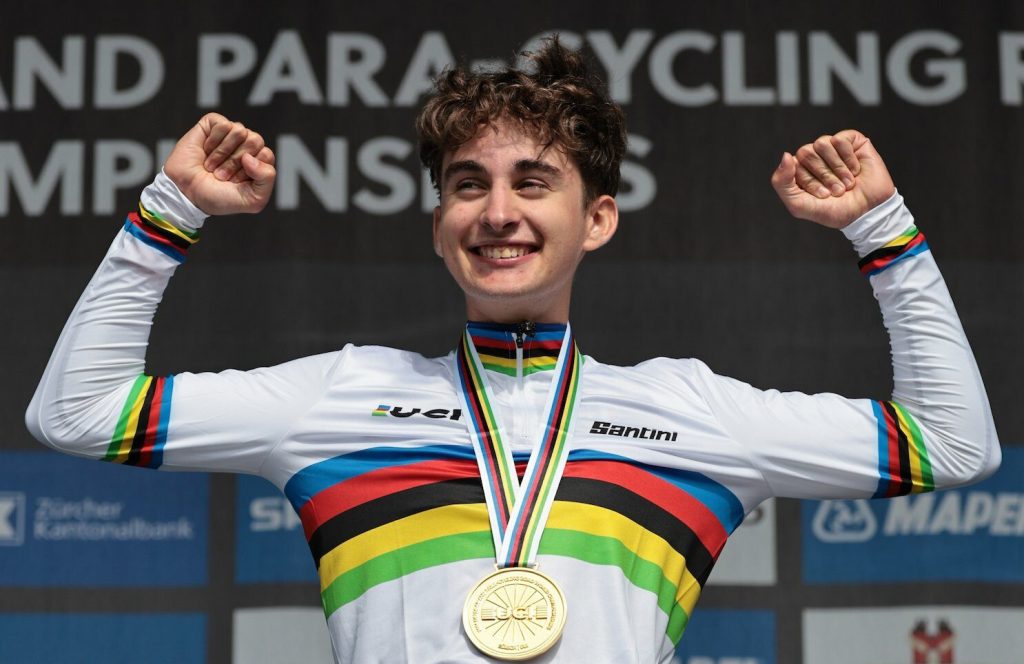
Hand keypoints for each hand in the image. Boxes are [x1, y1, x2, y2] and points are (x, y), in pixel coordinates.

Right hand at [164, 113, 275, 215]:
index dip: (251, 170)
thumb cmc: (219, 198)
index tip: (236, 182)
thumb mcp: (253, 200)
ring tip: (212, 165)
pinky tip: (205, 150)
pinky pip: (224, 125)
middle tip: (222, 174)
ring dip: (222, 153)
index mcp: (259, 162)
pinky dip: (213, 142)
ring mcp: (230, 135)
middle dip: (236, 161)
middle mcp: (246, 146)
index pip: (267, 155)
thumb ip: (267, 179)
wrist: (187, 193)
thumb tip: (250, 156)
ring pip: (240, 131)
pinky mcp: (213, 125)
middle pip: (255, 141)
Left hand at [770, 130, 895, 228]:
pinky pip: (840, 139)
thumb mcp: (799, 205)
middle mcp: (814, 157)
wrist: (867, 212)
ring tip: (847, 182)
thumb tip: (786, 155)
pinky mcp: (851, 141)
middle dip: (823, 175)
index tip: (823, 196)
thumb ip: (781, 183)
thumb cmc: (834, 210)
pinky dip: (848, 158)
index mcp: (799, 170)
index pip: (793, 165)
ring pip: (822, 144)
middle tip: (837, 190)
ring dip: (837, 168)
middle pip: (806, 152)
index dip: (809, 182)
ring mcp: (832, 148)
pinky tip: (856, 170)